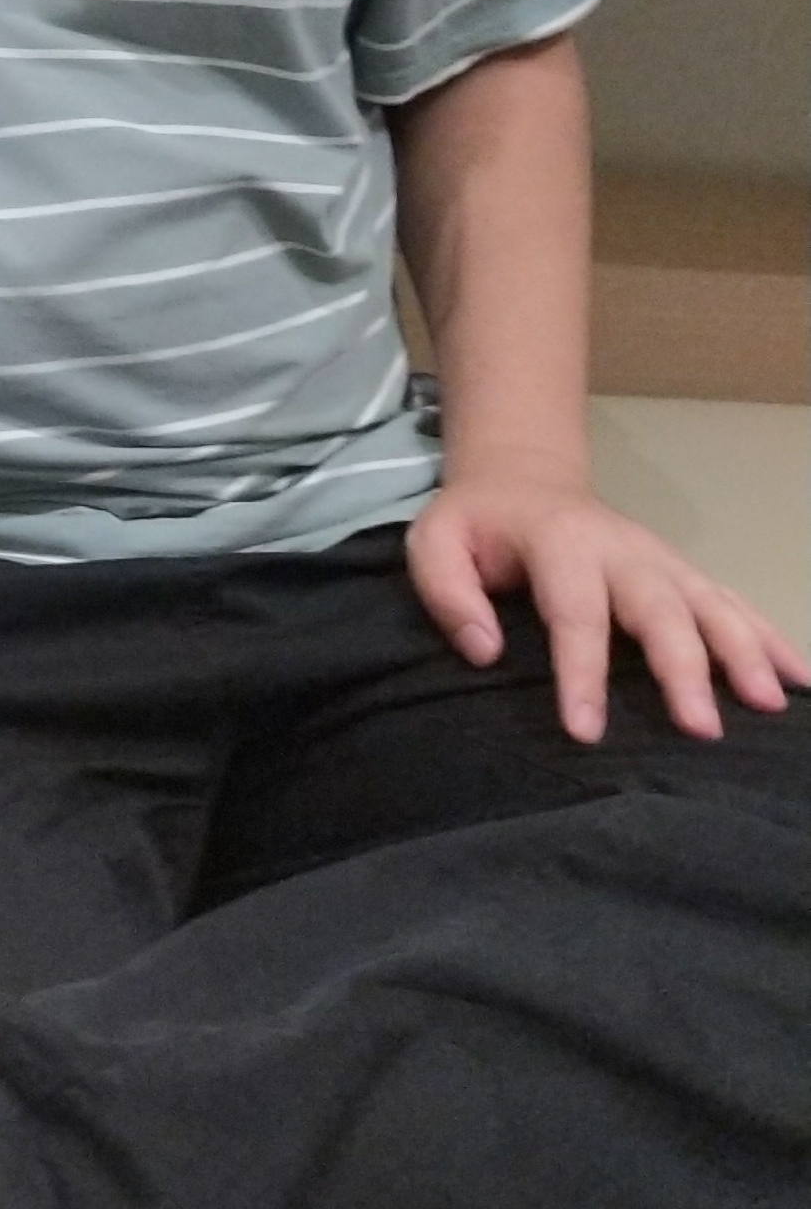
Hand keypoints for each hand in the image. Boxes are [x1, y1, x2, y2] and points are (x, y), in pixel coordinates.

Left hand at [407, 474, 810, 744]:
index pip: (575, 611)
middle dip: (684, 667)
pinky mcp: (684, 575)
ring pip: (712, 604)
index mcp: (561, 542)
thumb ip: (446, 591)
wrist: (526, 476)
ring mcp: (662, 561)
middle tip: (701, 728)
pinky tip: (798, 679)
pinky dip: (770, 638)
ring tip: (770, 703)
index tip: (586, 732)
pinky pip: (734, 604)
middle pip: (660, 609)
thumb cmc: (479, 523)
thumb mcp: (435, 541)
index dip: (582, 671)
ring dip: (744, 652)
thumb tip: (484, 649)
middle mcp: (624, 550)